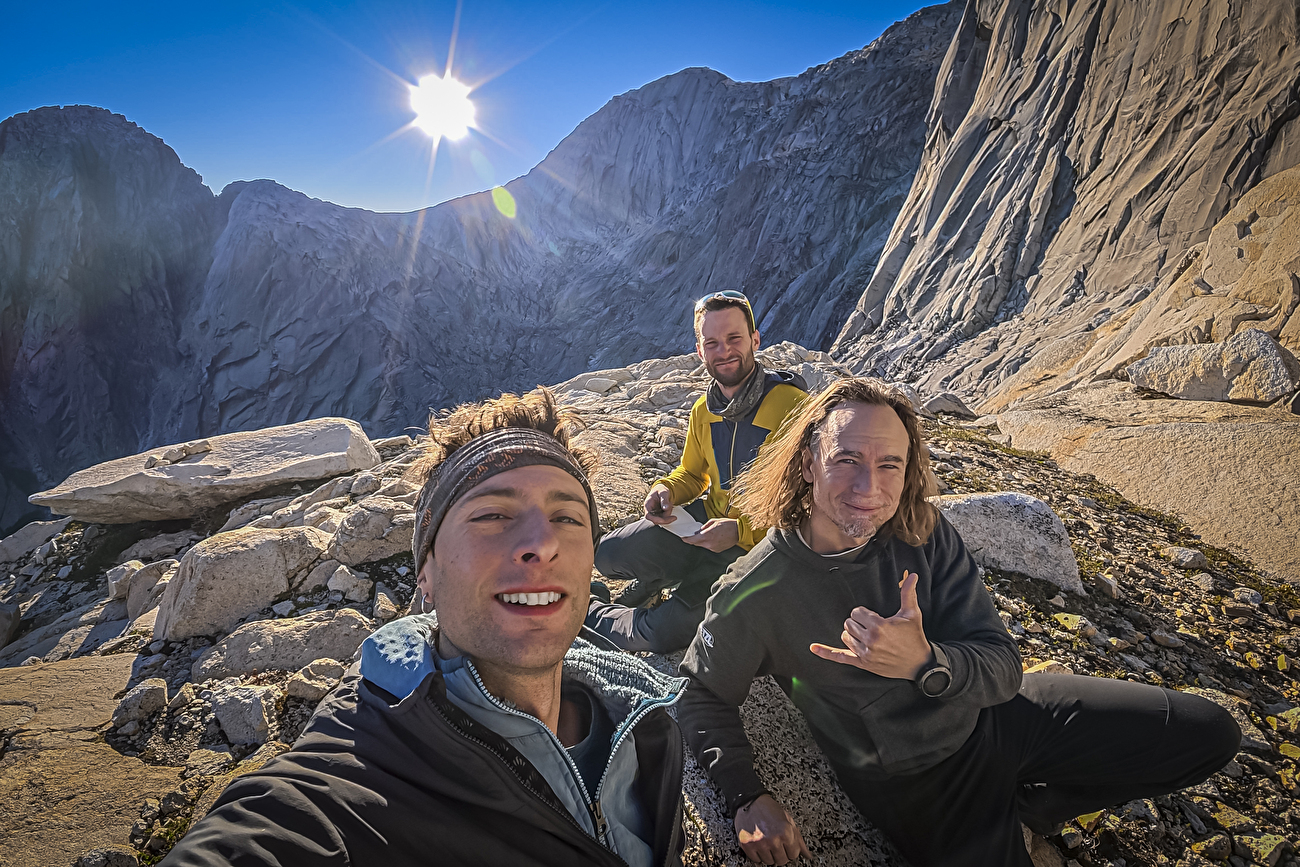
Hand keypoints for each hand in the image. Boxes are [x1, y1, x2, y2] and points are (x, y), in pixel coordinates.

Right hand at [644, 485, 674, 523]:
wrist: (661, 490)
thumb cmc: (660, 490)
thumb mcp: (663, 492)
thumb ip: (664, 500)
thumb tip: (665, 508)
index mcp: (648, 504)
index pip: (648, 516)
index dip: (655, 519)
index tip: (664, 520)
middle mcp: (650, 510)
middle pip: (655, 520)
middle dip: (665, 518)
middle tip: (672, 513)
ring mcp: (654, 513)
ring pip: (661, 520)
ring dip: (668, 514)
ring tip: (670, 504)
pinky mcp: (659, 515)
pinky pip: (664, 518)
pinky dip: (669, 514)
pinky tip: (670, 507)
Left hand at [682, 518, 739, 551]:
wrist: (738, 532)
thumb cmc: (727, 525)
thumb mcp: (714, 522)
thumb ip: (704, 527)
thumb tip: (699, 530)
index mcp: (707, 536)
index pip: (692, 540)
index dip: (686, 539)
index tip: (683, 538)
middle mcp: (709, 544)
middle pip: (696, 543)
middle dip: (694, 539)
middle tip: (693, 534)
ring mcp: (713, 548)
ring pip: (703, 545)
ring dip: (702, 541)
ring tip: (707, 534)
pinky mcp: (717, 550)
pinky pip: (709, 547)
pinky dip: (708, 543)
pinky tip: (713, 538)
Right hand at [734, 795, 810, 864]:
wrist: (750, 801)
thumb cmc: (769, 809)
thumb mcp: (788, 820)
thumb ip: (798, 839)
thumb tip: (808, 855)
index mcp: (785, 832)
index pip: (794, 855)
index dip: (790, 849)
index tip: (786, 844)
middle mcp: (773, 839)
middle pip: (782, 861)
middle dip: (781, 853)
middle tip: (776, 843)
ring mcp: (759, 843)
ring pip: (769, 862)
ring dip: (769, 855)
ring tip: (767, 842)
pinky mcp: (747, 845)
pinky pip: (756, 860)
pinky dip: (758, 855)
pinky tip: (759, 844)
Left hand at [810, 570, 932, 679]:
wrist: (919, 664)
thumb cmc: (914, 637)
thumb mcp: (912, 614)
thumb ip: (908, 593)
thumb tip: (911, 574)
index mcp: (879, 626)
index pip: (856, 613)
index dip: (864, 613)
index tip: (875, 617)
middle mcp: (870, 640)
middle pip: (849, 623)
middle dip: (858, 623)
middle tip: (872, 626)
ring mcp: (866, 654)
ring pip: (845, 636)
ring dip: (852, 634)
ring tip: (866, 635)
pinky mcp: (863, 664)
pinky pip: (841, 657)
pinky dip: (826, 653)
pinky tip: (813, 648)